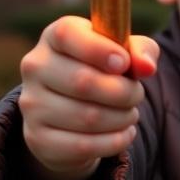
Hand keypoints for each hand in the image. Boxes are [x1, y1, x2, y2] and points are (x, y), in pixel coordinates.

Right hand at [18, 16, 158, 179]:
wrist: (71, 113)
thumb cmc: (103, 72)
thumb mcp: (124, 53)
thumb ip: (141, 50)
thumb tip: (147, 67)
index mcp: (54, 37)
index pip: (67, 35)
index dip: (100, 49)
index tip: (124, 63)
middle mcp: (36, 67)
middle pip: (83, 81)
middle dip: (123, 92)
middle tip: (136, 94)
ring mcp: (32, 105)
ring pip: (88, 117)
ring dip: (122, 118)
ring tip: (130, 114)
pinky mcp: (38, 138)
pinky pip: (84, 145)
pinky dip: (115, 141)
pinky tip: (125, 133)